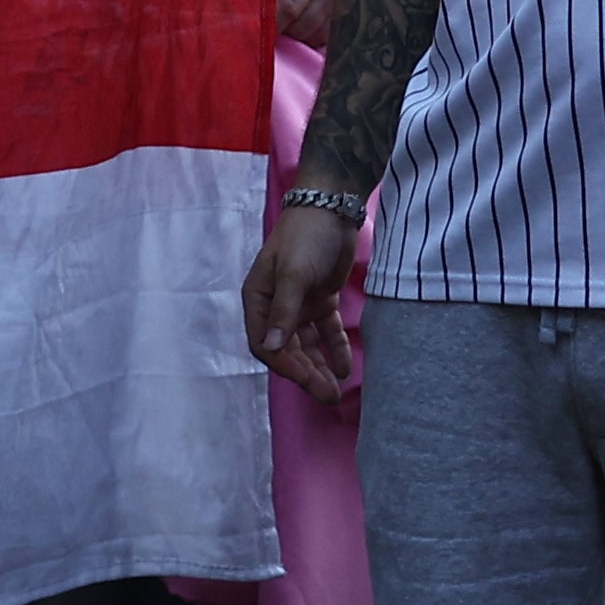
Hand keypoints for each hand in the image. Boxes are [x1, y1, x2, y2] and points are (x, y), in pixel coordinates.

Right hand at [244, 200, 361, 400]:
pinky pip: (326, 332)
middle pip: (287, 349)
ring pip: (306, 345)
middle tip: (327, 396)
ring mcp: (298, 304)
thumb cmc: (305, 237)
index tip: (305, 378)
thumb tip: (271, 349)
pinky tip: (346, 368)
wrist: (332, 208)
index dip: (283, 364)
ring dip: (319, 366)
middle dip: (306, 373)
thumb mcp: (293, 274)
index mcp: (258, 299)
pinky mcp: (320, 300)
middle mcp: (275, 305)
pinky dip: (335, 349)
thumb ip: (283, 312)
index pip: (264, 343)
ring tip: (336, 390)